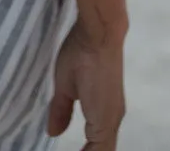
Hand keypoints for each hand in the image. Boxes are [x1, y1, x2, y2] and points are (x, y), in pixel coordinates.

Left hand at [46, 18, 126, 149]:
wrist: (102, 30)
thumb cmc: (81, 56)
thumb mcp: (64, 84)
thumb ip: (60, 110)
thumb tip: (53, 133)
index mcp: (103, 121)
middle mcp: (114, 118)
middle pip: (105, 150)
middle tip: (72, 150)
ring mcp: (116, 107)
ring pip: (108, 140)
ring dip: (94, 148)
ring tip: (79, 148)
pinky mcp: (114, 96)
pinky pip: (108, 127)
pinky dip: (98, 138)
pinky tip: (87, 134)